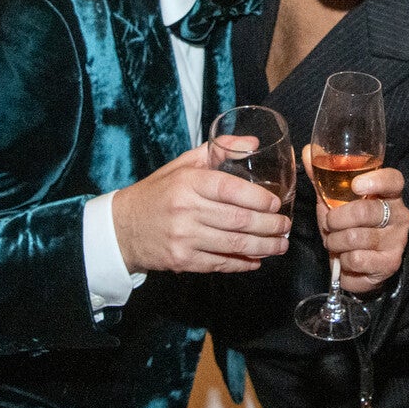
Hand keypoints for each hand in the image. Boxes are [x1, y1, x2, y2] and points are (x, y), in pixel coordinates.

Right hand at [110, 145, 290, 274]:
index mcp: (188, 183)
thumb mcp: (184, 164)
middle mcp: (186, 211)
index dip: (258, 198)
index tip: (276, 203)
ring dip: (263, 247)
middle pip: (237, 220)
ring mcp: (184, 238)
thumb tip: (253, 142)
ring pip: (233, 245)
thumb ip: (219, 150)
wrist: (122, 228)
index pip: (230, 190)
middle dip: (269, 225)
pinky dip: (242, 263)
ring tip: (280, 245)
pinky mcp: (182, 261)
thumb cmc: (158, 192)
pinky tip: (257, 260)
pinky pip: (219, 264)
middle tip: (285, 226)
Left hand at [305, 147, 408, 293]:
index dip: (376, 181)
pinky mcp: (390, 263)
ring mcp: (398, 240)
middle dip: (336, 219)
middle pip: (366, 211)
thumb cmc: (349, 225)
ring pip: (357, 237)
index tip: (355, 186)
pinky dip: (343, 260)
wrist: (363, 265)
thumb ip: (323, 177)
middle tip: (329, 224)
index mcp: (389, 194)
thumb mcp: (335, 200)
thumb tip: (307, 151)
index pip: (393, 180)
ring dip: (335, 241)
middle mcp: (399, 215)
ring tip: (335, 242)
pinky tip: (346, 258)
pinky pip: (358, 259)